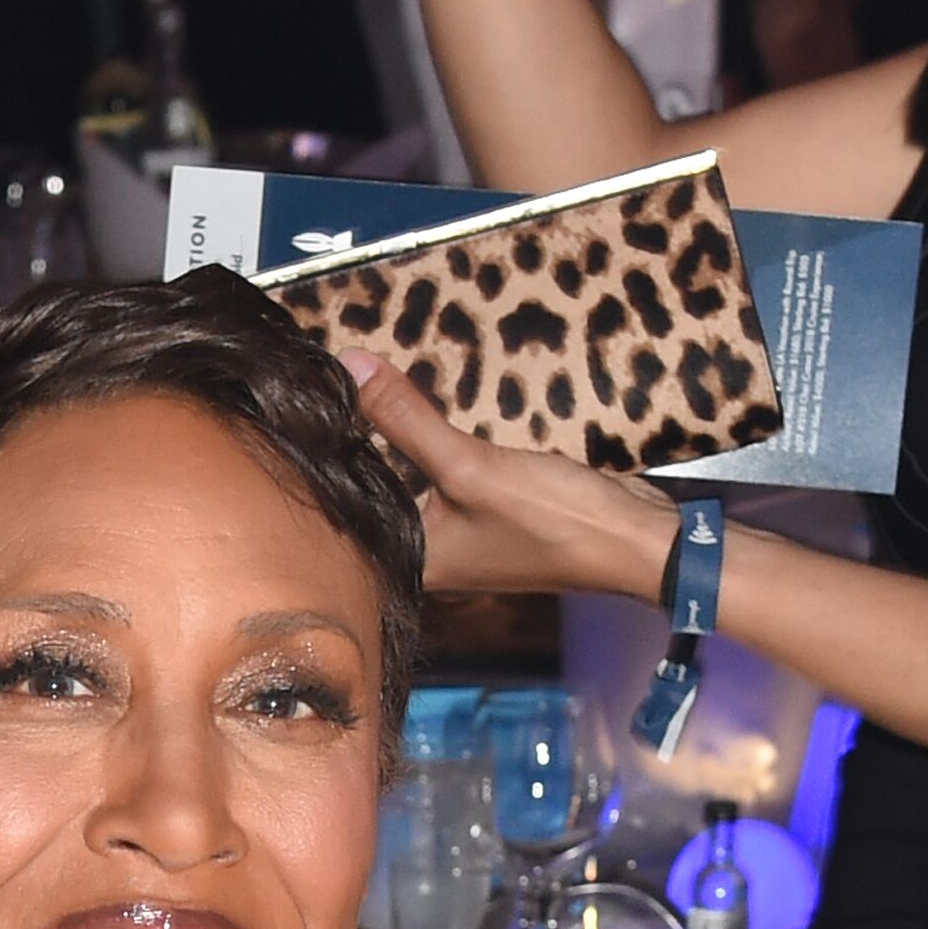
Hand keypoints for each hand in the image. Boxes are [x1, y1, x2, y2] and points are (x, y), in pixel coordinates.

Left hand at [337, 349, 679, 601]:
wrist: (634, 542)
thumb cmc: (554, 522)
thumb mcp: (470, 466)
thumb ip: (407, 419)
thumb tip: (349, 366)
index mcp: (415, 562)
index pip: (347, 512)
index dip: (320, 463)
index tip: (294, 412)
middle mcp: (431, 557)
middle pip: (375, 496)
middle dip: (351, 446)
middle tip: (312, 390)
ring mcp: (461, 539)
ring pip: (408, 484)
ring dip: (388, 442)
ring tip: (349, 390)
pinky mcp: (488, 517)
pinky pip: (441, 478)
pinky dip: (425, 447)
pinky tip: (409, 410)